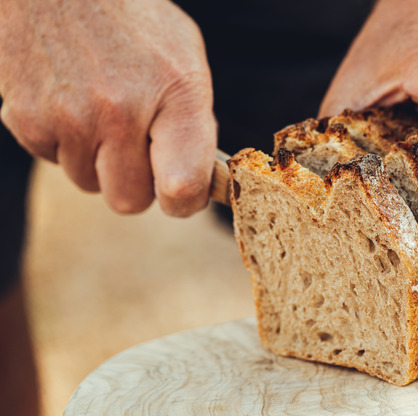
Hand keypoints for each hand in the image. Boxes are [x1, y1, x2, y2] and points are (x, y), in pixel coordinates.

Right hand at [0, 0, 216, 216]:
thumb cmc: (132, 20)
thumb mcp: (184, 59)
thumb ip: (194, 123)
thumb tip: (200, 180)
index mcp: (174, 95)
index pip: (182, 187)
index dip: (184, 201)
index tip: (181, 193)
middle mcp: (120, 111)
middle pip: (129, 200)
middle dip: (135, 181)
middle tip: (136, 146)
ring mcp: (69, 118)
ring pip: (88, 182)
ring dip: (96, 159)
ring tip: (100, 108)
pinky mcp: (26, 119)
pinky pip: (54, 160)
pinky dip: (63, 140)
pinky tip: (70, 99)